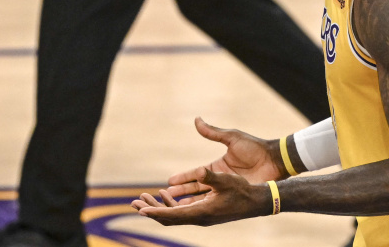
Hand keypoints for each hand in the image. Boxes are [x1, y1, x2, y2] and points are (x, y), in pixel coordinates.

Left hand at [132, 167, 270, 225]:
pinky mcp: (203, 213)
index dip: (154, 212)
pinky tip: (166, 194)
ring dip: (158, 207)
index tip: (139, 209)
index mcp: (201, 212)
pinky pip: (181, 212)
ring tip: (144, 196)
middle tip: (133, 201)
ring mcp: (201, 217)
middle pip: (167, 218)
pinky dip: (170, 205)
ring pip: (173, 216)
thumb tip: (200, 170)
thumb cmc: (242, 190)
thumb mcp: (226, 180)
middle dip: (150, 210)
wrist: (255, 202)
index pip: (171, 215)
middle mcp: (198, 218)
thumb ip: (210, 176)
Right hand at [146, 117, 282, 208]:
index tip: (169, 181)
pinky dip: (206, 208)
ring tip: (175, 208)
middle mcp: (220, 178)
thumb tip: (196, 119)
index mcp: (218, 165)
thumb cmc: (255, 147)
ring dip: (190, 202)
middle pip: (196, 187)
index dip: (183, 177)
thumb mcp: (232, 137)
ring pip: (204, 198)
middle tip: (165, 197)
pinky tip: (195, 214)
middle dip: (181, 192)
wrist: (274, 160)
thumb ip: (213, 132)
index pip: (196, 173)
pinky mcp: (235, 195)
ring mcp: (227, 188)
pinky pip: (217, 203)